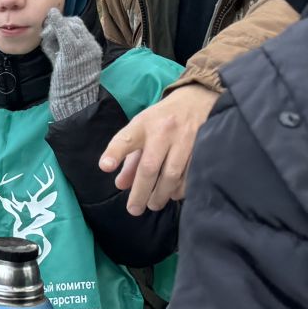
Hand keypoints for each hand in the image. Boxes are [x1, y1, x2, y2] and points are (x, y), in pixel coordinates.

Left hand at [40, 7, 103, 121]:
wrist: (75, 101)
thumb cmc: (68, 86)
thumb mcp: (65, 65)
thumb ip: (59, 50)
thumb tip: (48, 37)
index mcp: (93, 50)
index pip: (80, 28)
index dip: (65, 26)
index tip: (52, 30)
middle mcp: (91, 46)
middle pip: (75, 24)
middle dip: (60, 24)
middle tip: (46, 31)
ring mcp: (83, 47)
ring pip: (69, 26)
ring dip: (55, 27)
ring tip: (45, 36)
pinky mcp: (72, 50)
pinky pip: (64, 31)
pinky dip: (57, 22)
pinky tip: (52, 15)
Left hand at [98, 84, 219, 213]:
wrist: (197, 99)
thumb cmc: (162, 119)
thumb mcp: (141, 130)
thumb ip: (129, 158)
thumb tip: (121, 185)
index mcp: (143, 125)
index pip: (126, 139)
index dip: (115, 153)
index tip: (105, 166)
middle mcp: (163, 131)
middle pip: (149, 167)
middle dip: (141, 192)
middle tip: (134, 209)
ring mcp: (184, 138)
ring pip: (171, 174)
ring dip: (161, 194)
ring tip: (153, 204)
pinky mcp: (203, 146)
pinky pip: (190, 174)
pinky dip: (181, 188)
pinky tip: (174, 195)